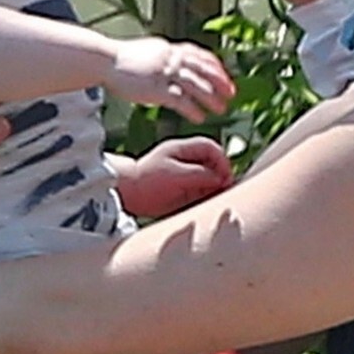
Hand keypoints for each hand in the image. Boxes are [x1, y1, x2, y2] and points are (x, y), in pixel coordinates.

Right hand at [105, 38, 234, 123]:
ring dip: (211, 98)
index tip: (225, 76)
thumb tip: (175, 58)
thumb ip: (165, 55)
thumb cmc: (122, 59)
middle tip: (231, 94)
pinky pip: (180, 100)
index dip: (215, 67)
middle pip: (202, 69)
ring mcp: (163, 73)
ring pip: (195, 85)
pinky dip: (192, 109)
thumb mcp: (149, 51)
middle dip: (220, 82)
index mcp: (170, 49)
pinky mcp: (155, 88)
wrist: (104, 61)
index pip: (200, 56)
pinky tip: (200, 117)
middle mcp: (170, 59)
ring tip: (222, 110)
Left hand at [119, 136, 233, 218]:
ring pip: (209, 180)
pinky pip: (201, 193)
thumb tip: (220, 178)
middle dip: (222, 176)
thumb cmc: (148, 181)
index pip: (210, 148)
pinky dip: (208, 198)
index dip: (222, 160)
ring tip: (220, 200)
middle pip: (212, 164)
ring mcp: (184, 176)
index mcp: (182, 149)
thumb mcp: (176, 175)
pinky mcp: (182, 192)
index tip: (225, 177)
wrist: (127, 195)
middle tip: (226, 190)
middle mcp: (185, 161)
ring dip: (216, 189)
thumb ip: (200, 175)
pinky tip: (210, 205)